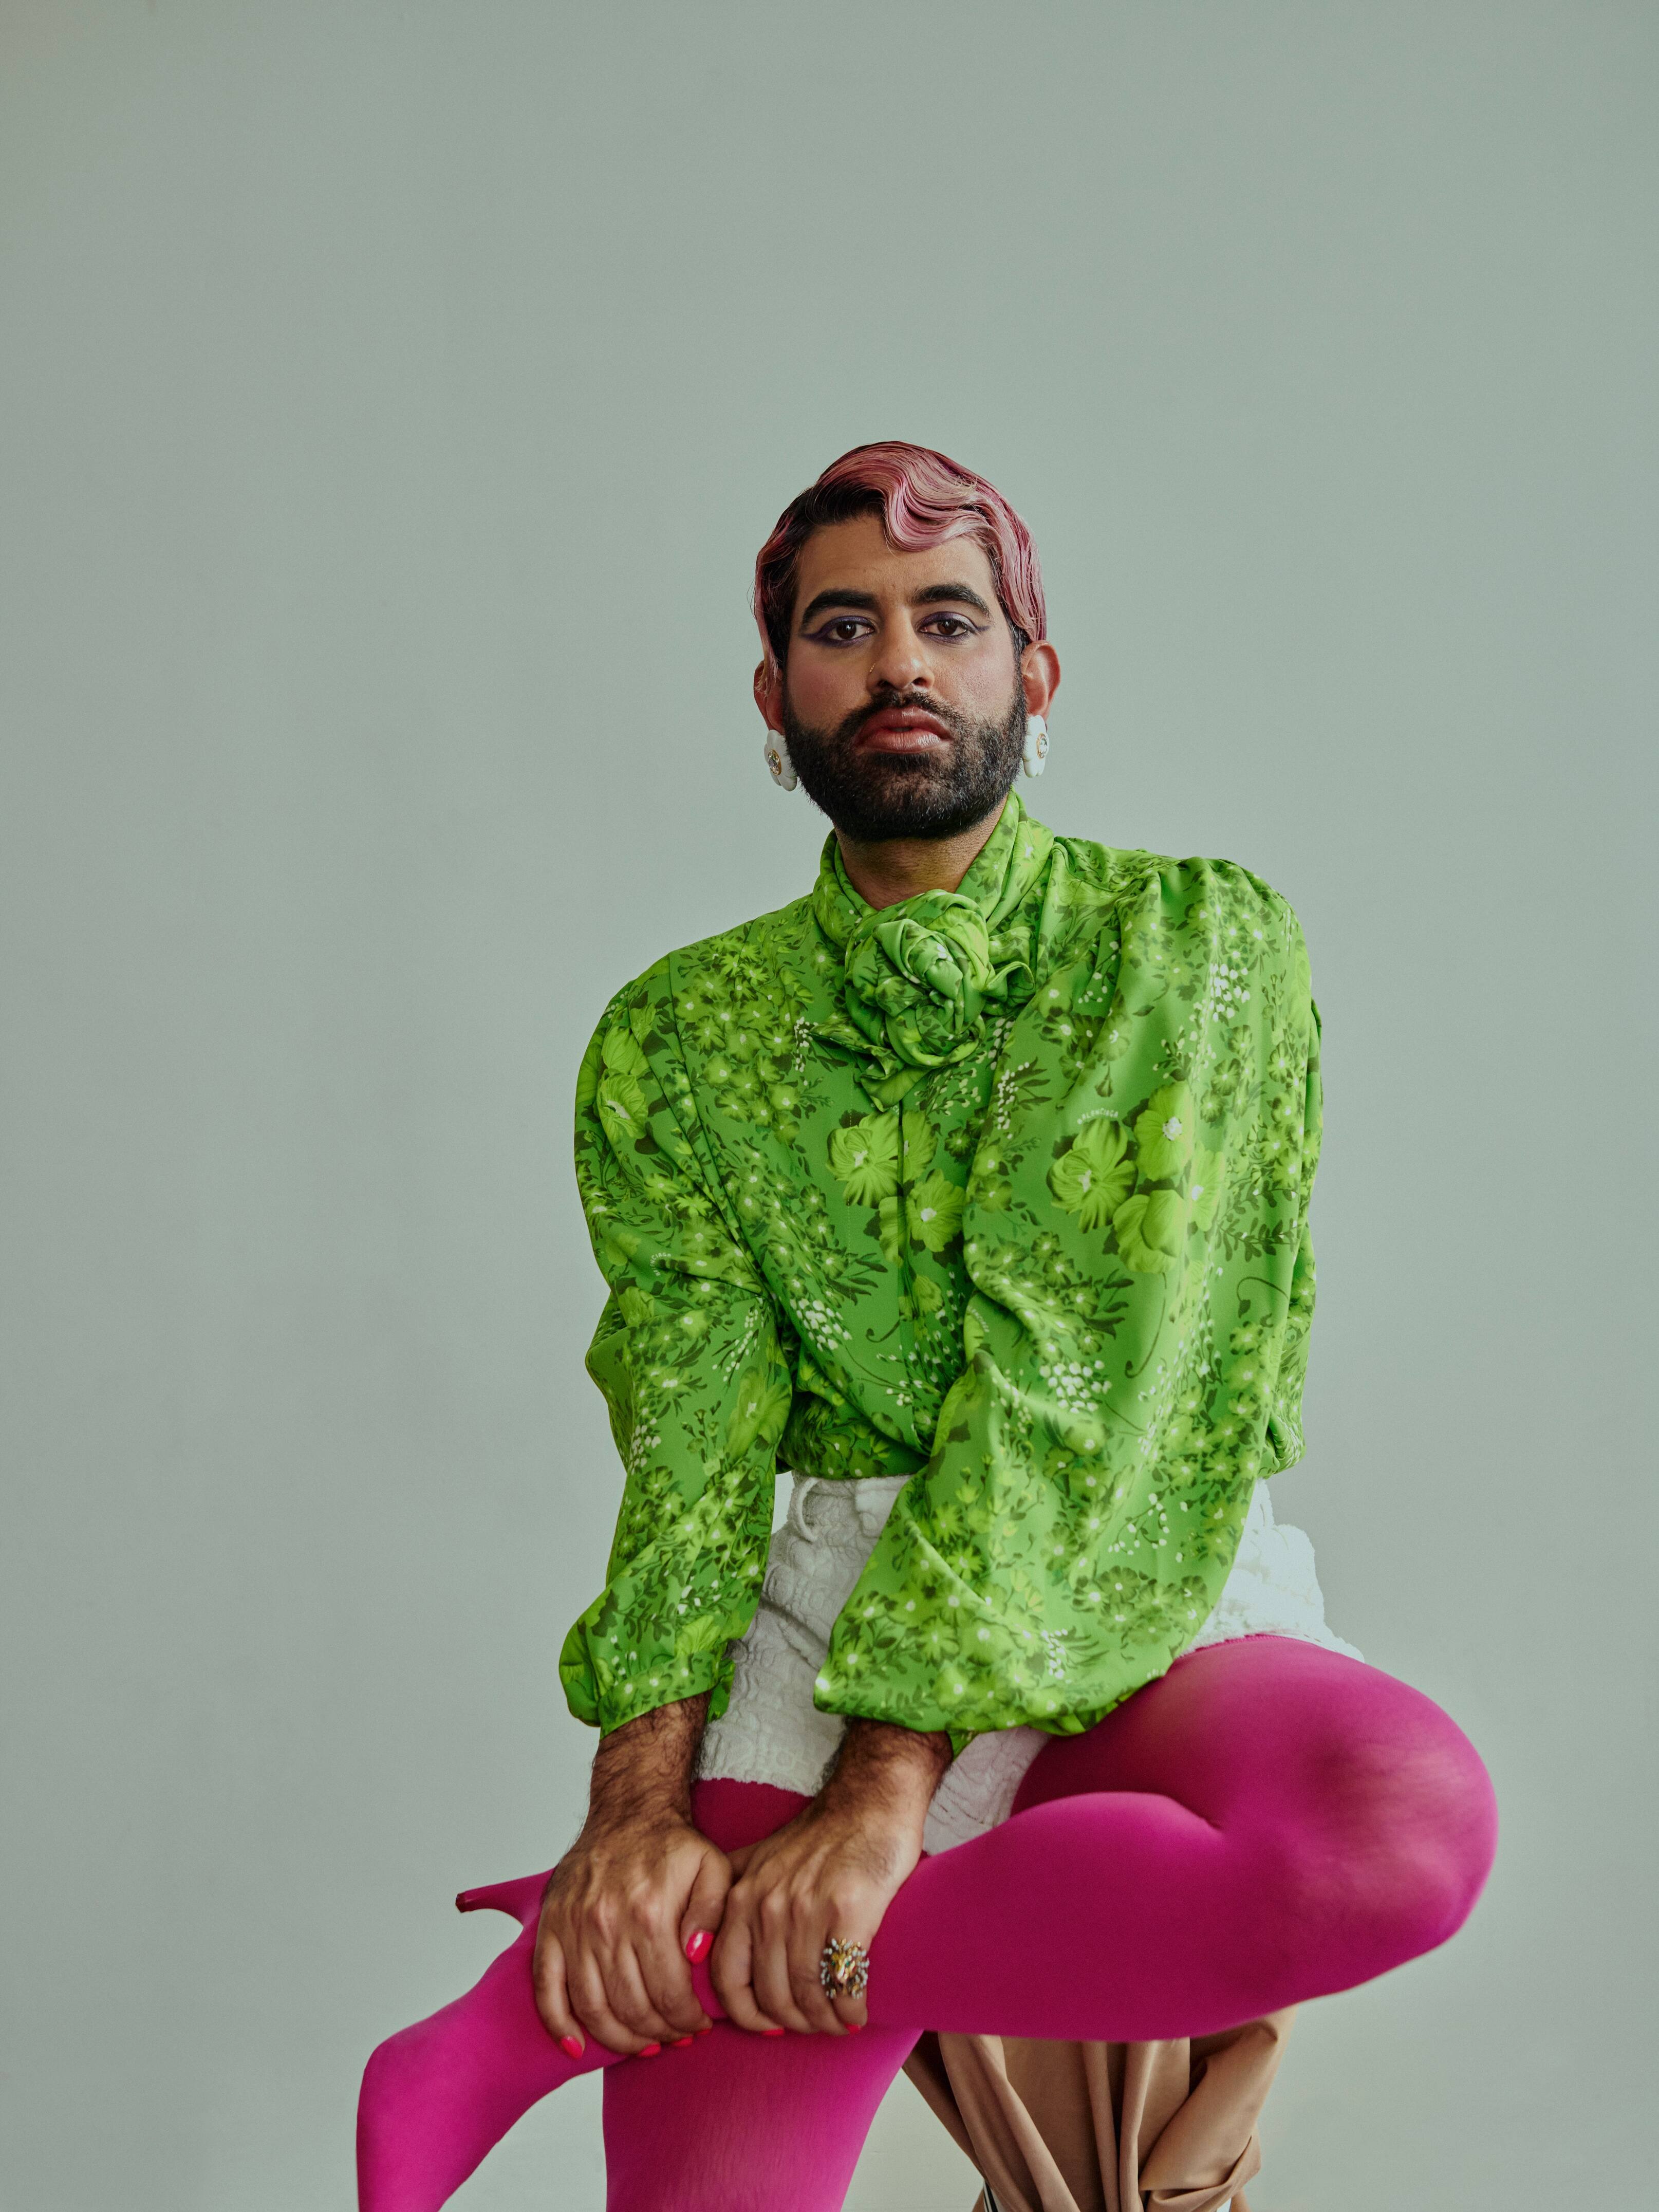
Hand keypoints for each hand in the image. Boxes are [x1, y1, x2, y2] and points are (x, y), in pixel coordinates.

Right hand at [534, 1809, 728, 2055]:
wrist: (628, 1811)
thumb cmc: (671, 1846)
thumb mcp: (712, 1868)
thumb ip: (712, 1913)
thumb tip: (695, 1956)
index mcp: (650, 1912)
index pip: (669, 1994)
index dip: (687, 2021)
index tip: (698, 2026)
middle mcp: (607, 1923)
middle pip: (632, 2008)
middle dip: (658, 2033)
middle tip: (674, 2036)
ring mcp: (574, 1928)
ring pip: (592, 2008)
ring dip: (618, 2039)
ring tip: (641, 2043)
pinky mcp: (550, 1928)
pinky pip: (546, 1989)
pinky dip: (559, 2025)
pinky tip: (577, 2047)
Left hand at [712, 1719, 949, 2036]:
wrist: (869, 1801)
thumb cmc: (819, 1837)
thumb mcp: (759, 1859)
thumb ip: (733, 1895)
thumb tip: (703, 1943)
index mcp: (742, 1898)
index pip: (727, 1979)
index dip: (746, 2015)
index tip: (768, 2027)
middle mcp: (767, 1906)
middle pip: (771, 1995)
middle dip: (793, 2023)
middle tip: (813, 2027)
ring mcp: (806, 1910)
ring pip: (806, 1994)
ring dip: (824, 2022)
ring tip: (837, 2023)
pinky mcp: (848, 1912)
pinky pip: (843, 1982)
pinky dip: (849, 2009)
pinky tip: (856, 2012)